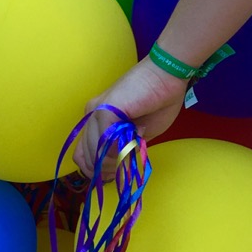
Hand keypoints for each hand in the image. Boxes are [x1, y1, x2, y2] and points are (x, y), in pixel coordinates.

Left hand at [74, 58, 188, 178]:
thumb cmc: (159, 101)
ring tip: (132, 149)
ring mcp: (97, 112)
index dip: (96, 171)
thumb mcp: (138, 135)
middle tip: (125, 165)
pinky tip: (132, 140)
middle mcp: (92, 116)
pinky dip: (117, 148)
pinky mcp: (105, 109)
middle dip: (106, 170)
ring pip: (94, 152)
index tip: (115, 175)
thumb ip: (124, 149)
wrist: (168, 76)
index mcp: (98, 122)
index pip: (83, 155)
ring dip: (113, 160)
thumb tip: (115, 170)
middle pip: (85, 158)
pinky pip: (104, 141)